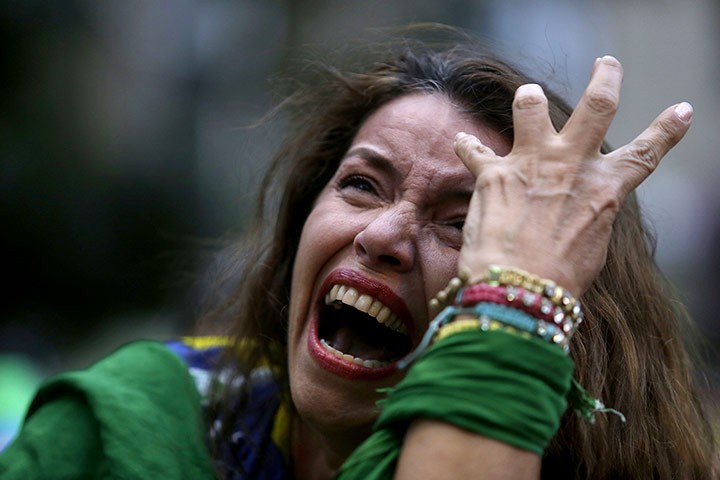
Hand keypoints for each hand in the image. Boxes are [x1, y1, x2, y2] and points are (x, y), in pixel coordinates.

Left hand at [454, 56, 692, 294]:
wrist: (518, 289)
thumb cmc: (558, 279)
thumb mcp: (591, 246)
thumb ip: (590, 214)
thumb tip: (584, 207)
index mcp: (604, 189)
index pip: (645, 153)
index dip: (668, 130)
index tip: (683, 110)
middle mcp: (571, 166)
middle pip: (597, 105)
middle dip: (606, 78)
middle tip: (607, 64)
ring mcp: (531, 163)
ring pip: (531, 106)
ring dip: (530, 97)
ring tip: (529, 95)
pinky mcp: (493, 173)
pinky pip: (475, 149)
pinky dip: (467, 145)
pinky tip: (461, 141)